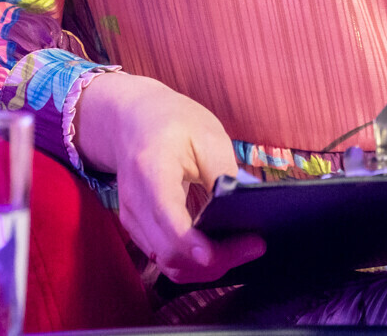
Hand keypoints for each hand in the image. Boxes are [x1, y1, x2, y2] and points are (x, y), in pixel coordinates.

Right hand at [71, 72, 264, 283]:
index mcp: (152, 170)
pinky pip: (164, 257)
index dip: (191, 244)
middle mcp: (135, 202)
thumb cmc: (173, 122)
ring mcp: (132, 219)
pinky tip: (219, 249)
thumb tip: (242, 211)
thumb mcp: (208, 135)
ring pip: (167, 262)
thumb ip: (223, 173)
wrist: (133, 120)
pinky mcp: (137, 229)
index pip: (168, 216)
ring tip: (243, 249)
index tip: (218, 254)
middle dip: (214, 260)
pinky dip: (192, 262)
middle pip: (170, 250)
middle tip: (254, 246)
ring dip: (205, 267)